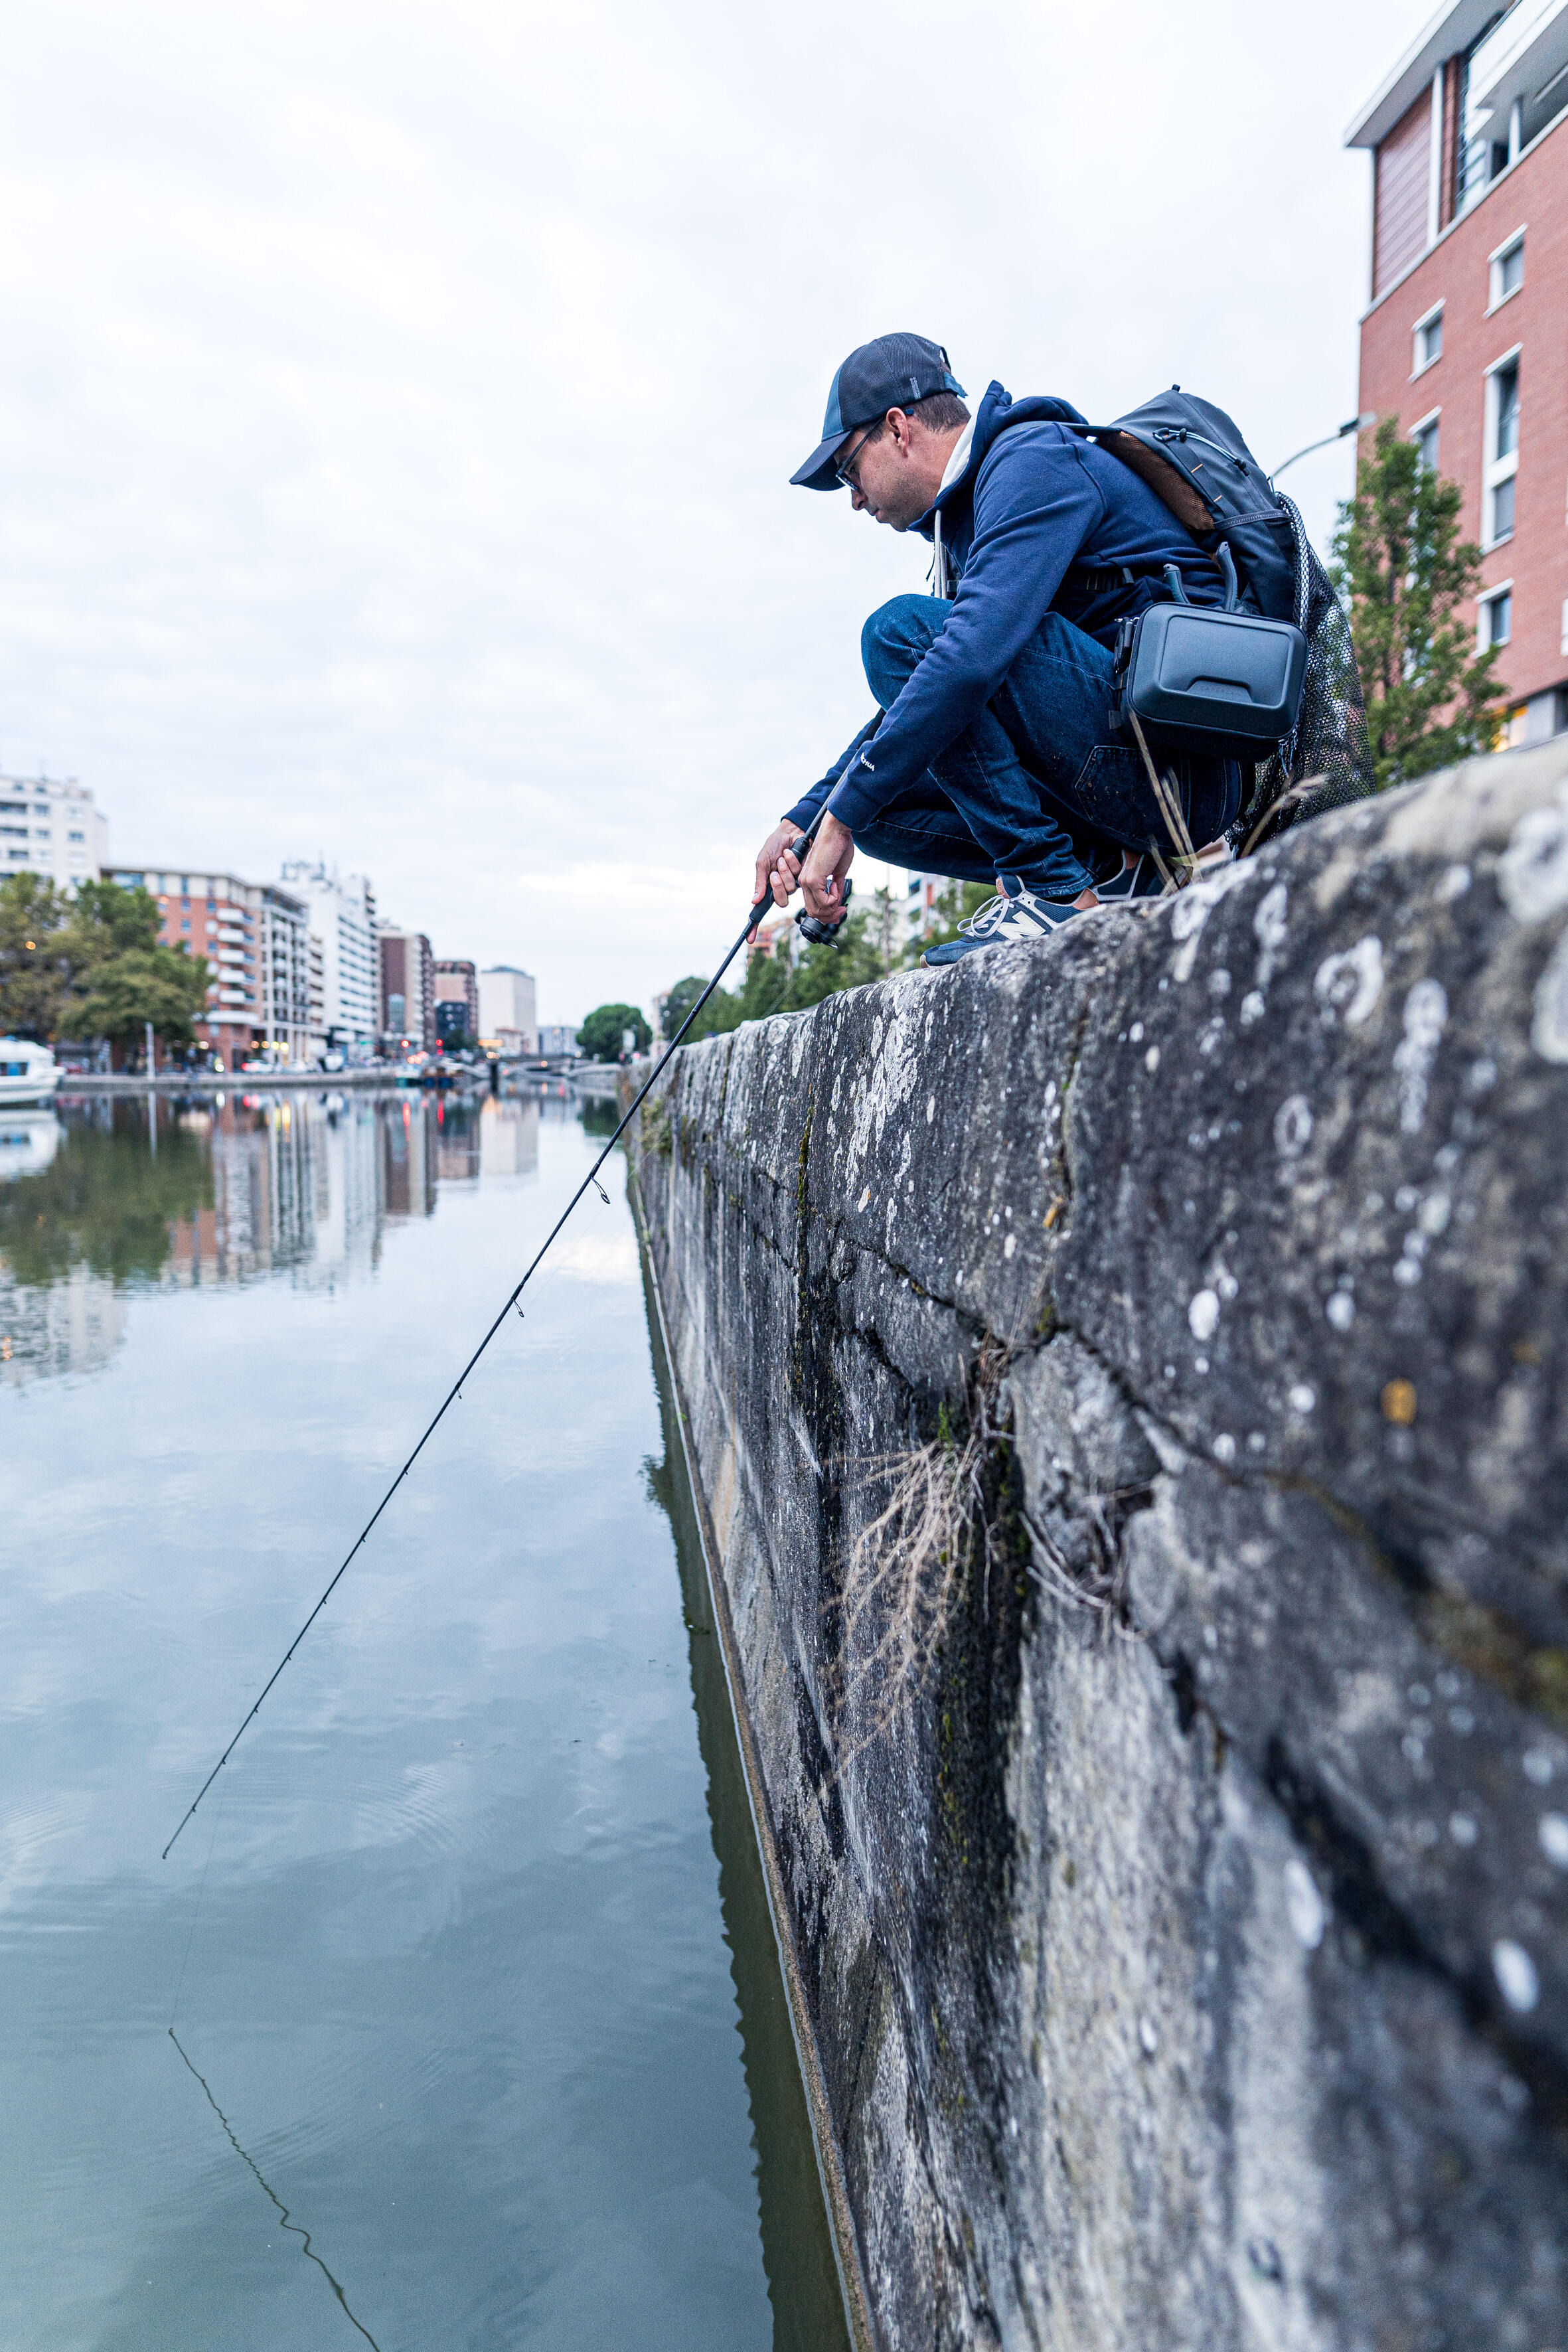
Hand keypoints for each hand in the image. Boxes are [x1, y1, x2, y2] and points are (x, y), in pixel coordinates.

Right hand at [751, 819, 807, 934]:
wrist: (791, 831)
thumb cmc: (775, 845)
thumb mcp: (763, 862)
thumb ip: (759, 881)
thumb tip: (754, 901)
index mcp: (768, 887)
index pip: (760, 910)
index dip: (755, 926)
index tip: (750, 939)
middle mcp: (781, 888)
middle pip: (780, 901)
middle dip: (777, 886)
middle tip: (774, 871)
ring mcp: (794, 883)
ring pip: (791, 890)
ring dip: (785, 872)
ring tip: (784, 858)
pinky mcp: (805, 877)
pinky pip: (799, 880)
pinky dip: (793, 866)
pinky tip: (792, 855)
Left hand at [800, 813, 853, 923]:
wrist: (836, 831)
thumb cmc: (838, 846)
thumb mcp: (838, 872)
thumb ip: (836, 887)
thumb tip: (838, 902)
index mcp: (809, 880)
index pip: (813, 906)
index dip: (827, 913)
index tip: (841, 909)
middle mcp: (804, 882)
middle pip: (813, 912)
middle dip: (830, 916)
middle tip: (842, 910)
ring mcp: (806, 881)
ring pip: (816, 910)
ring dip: (832, 908)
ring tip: (840, 896)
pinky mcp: (812, 879)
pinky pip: (823, 902)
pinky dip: (833, 899)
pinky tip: (837, 885)